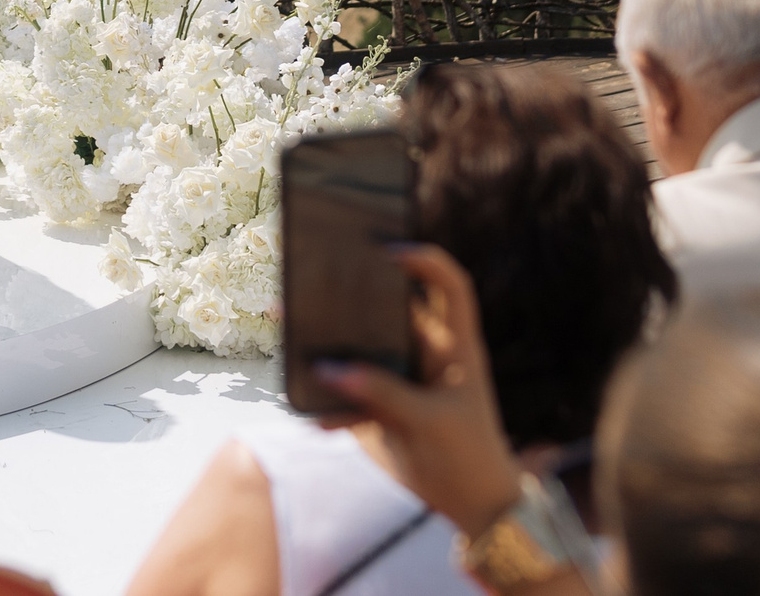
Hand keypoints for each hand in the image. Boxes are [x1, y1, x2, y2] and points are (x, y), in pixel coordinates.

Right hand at [312, 244, 524, 535]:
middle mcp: (424, 353)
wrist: (470, 507)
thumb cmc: (470, 455)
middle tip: (313, 274)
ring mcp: (397, 378)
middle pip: (386, 310)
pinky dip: (323, 399)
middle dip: (351, 292)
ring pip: (356, 348)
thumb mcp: (433, 421)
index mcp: (455, 347)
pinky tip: (312, 412)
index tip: (388, 251)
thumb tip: (330, 371)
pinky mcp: (375, 405)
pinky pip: (341, 391)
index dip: (426, 262)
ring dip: (325, 343)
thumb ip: (383, 393)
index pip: (449, 288)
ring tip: (289, 325)